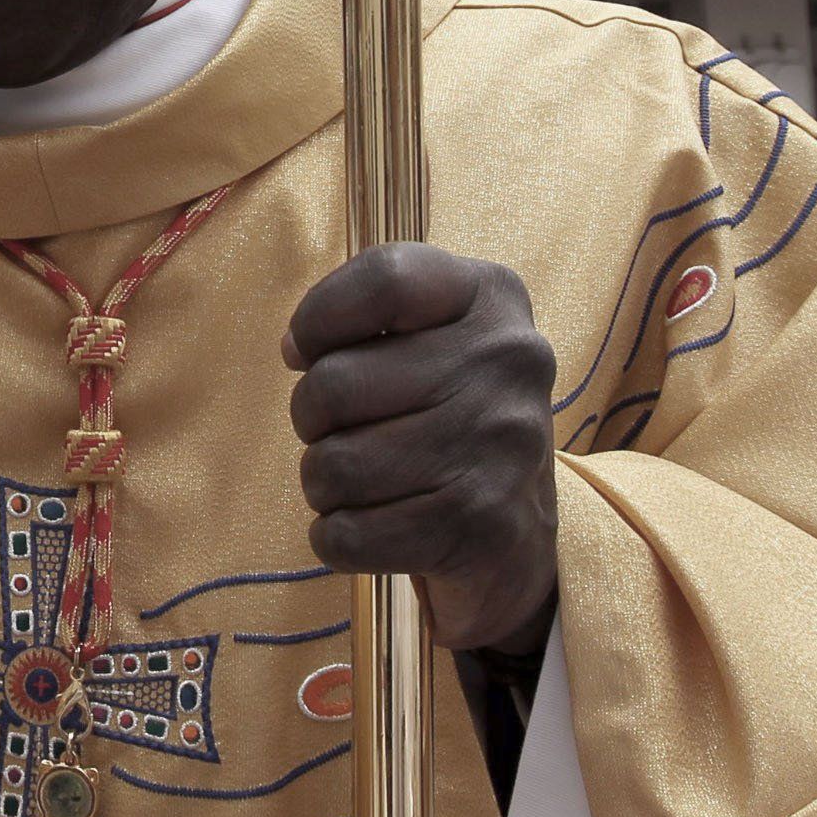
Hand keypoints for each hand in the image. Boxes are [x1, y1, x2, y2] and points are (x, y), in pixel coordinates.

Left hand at [283, 243, 558, 653]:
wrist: (520, 535)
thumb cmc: (446, 415)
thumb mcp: (429, 336)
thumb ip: (362, 316)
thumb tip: (296, 348)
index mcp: (491, 297)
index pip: (385, 280)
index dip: (319, 317)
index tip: (310, 351)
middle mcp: (510, 362)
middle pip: (333, 384)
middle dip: (312, 419)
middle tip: (342, 432)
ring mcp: (502, 447)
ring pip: (333, 465)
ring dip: (323, 483)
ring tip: (361, 482)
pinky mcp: (484, 528)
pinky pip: (348, 534)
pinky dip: (335, 537)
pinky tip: (369, 525)